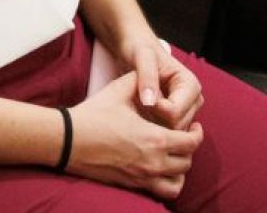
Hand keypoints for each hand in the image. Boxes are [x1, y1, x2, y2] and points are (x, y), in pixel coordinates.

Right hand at [67, 71, 204, 199]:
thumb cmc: (94, 114)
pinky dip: (167, 184)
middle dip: (189, 149)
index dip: (197, 133)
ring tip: (175, 157)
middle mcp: (154, 162)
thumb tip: (149, 75)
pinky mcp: (132, 185)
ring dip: (181, 170)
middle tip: (184, 138)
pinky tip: (160, 170)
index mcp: (155, 139)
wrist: (69, 140)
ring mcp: (143, 177)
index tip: (194, 126)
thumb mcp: (119, 90)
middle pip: (187, 162)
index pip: (191, 142)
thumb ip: (139, 80)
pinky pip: (161, 192)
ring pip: (177, 183)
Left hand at [111, 30, 203, 130]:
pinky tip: (142, 116)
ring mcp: (186, 110)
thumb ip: (147, 76)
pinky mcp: (177, 117)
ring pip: (173, 133)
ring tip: (139, 108)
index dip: (156, 110)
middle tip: (139, 103)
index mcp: (190, 85)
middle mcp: (193, 100)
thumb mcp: (142, 56)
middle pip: (176, 126)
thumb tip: (150, 102)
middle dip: (156, 119)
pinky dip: (154, 129)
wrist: (135, 48)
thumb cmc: (140, 49)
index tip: (142, 97)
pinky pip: (168, 133)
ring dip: (154, 125)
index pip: (175, 113)